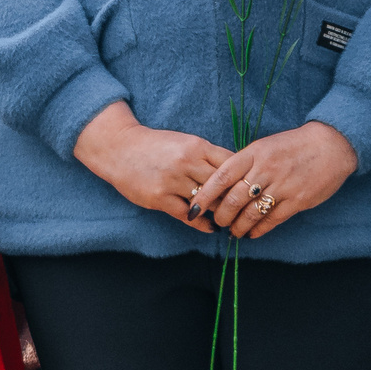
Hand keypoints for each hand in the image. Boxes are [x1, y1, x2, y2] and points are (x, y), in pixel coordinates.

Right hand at [73, 103, 232, 229]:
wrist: (120, 148)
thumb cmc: (156, 146)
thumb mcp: (184, 142)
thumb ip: (207, 155)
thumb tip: (235, 172)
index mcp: (196, 146)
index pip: (231, 164)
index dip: (243, 178)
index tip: (250, 188)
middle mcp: (186, 163)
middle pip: (223, 185)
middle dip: (235, 198)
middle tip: (246, 210)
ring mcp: (172, 181)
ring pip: (207, 202)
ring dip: (219, 213)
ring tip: (231, 221)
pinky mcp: (160, 198)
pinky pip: (188, 216)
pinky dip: (202, 224)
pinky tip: (210, 227)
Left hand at [196, 122, 359, 239]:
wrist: (330, 145)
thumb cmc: (293, 146)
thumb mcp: (264, 146)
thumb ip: (244, 163)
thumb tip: (221, 185)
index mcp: (253, 153)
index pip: (221, 176)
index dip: (205, 195)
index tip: (195, 208)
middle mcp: (265, 169)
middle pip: (233, 199)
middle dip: (221, 215)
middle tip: (218, 222)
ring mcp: (282, 185)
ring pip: (251, 213)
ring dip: (238, 226)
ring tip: (234, 231)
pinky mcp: (298, 200)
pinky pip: (272, 220)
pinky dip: (259, 229)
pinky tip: (252, 233)